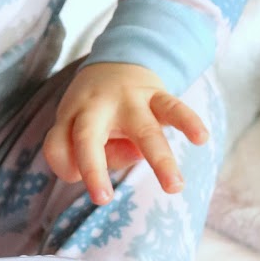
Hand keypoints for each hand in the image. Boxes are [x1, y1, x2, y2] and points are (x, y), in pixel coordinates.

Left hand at [43, 62, 207, 205]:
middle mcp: (95, 107)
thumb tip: (133, 153)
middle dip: (94, 169)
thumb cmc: (95, 110)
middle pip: (88, 138)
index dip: (65, 166)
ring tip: (175, 187)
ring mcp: (127, 99)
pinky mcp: (155, 94)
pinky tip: (201, 138)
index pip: (58, 146)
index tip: (78, 178)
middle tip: (103, 199)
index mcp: (71, 116)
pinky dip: (188, 122)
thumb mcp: (78, 124)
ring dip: (160, 159)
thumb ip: (97, 149)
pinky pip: (173, 108)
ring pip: (143, 130)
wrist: (118, 61)